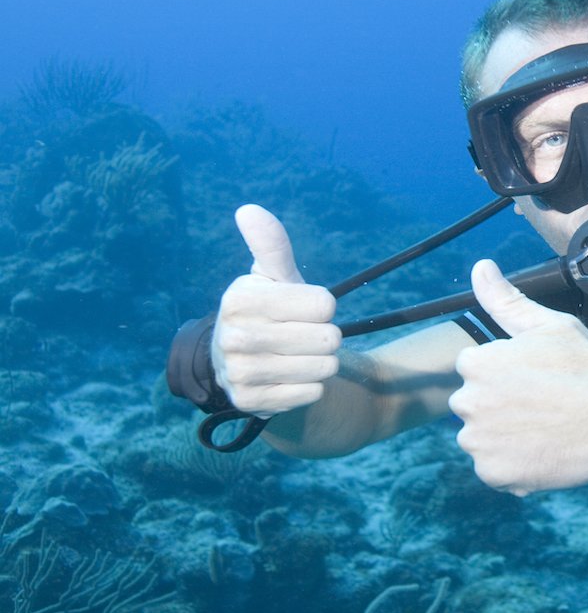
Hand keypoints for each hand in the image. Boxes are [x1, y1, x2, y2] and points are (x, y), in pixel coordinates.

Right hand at [211, 205, 340, 416]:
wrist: (238, 361)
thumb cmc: (267, 309)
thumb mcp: (270, 276)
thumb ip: (271, 244)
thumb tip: (248, 210)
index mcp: (241, 299)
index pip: (325, 305)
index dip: (322, 306)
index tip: (303, 308)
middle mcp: (235, 336)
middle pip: (328, 339)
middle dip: (325, 337)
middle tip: (302, 335)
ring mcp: (240, 373)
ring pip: (324, 368)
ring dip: (320, 363)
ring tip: (296, 355)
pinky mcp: (249, 402)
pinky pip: (312, 393)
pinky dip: (308, 387)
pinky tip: (287, 378)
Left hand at [449, 259, 587, 494]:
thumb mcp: (549, 325)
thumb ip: (506, 300)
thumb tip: (480, 266)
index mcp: (476, 363)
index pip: (475, 370)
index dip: (507, 375)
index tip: (536, 380)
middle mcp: (468, 403)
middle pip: (475, 406)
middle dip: (500, 406)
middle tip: (543, 407)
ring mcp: (480, 442)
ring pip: (483, 440)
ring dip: (504, 439)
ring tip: (545, 431)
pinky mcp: (495, 474)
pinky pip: (495, 471)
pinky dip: (514, 467)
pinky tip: (544, 453)